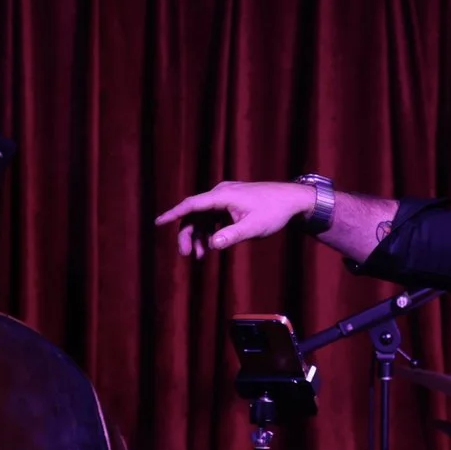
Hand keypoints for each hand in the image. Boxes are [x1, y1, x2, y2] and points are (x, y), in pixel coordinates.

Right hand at [157, 181, 320, 259]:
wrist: (293, 200)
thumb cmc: (274, 212)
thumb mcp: (254, 228)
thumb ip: (231, 236)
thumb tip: (211, 245)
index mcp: (223, 196)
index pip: (192, 204)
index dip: (173, 214)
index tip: (157, 222)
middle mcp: (221, 193)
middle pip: (195, 214)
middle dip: (188, 234)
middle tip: (186, 255)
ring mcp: (226, 197)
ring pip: (203, 217)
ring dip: (199, 236)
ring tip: (201, 256)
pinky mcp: (231, 203)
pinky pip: (213, 217)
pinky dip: (209, 231)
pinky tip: (211, 246)